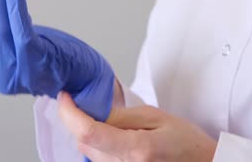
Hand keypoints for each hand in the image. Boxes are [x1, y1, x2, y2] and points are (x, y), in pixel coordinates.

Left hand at [58, 91, 216, 161]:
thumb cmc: (186, 143)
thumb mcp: (157, 117)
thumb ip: (122, 116)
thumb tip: (94, 112)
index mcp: (136, 149)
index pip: (88, 131)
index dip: (69, 112)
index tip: (65, 97)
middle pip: (83, 143)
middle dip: (80, 121)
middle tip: (92, 106)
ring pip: (88, 153)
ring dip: (90, 135)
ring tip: (114, 126)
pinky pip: (98, 161)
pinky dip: (98, 147)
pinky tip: (115, 139)